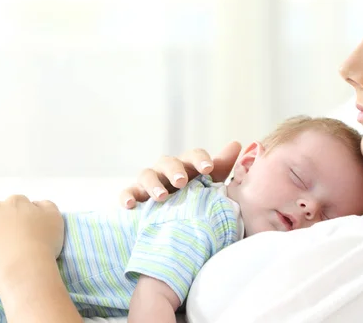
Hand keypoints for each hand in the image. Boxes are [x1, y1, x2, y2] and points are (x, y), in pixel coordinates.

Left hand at [0, 195, 63, 285]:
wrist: (24, 267)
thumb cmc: (43, 241)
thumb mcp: (56, 217)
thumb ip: (46, 206)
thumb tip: (36, 205)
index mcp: (17, 201)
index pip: (20, 203)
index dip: (26, 215)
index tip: (30, 227)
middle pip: (1, 211)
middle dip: (8, 220)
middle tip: (18, 236)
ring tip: (6, 246)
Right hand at [120, 141, 241, 207]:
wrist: (177, 220)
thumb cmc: (196, 197)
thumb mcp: (210, 183)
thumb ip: (221, 166)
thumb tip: (237, 143)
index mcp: (187, 165)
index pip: (193, 155)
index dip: (200, 159)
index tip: (208, 169)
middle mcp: (167, 169)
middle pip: (168, 161)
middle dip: (174, 170)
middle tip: (182, 181)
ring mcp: (149, 182)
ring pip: (146, 175)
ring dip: (153, 184)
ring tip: (161, 197)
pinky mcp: (135, 196)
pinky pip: (127, 193)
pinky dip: (126, 197)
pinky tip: (130, 205)